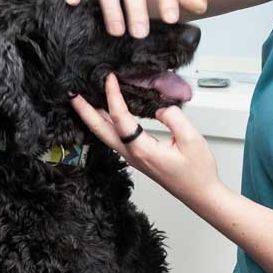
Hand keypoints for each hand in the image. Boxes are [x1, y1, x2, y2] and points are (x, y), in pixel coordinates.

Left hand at [71, 74, 224, 210]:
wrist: (200, 193)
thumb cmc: (198, 172)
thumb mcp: (191, 139)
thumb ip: (173, 117)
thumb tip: (158, 107)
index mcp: (142, 149)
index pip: (120, 118)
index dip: (112, 96)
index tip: (109, 78)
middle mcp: (132, 155)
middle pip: (99, 130)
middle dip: (84, 111)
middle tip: (72, 94)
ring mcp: (132, 157)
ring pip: (104, 135)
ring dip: (91, 117)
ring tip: (82, 101)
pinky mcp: (136, 157)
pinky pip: (114, 137)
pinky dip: (105, 123)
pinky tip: (105, 114)